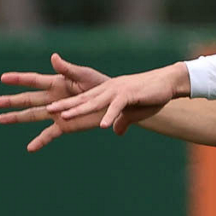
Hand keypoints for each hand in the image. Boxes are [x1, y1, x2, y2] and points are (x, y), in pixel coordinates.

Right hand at [0, 53, 108, 151]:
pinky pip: (49, 134)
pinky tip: (29, 148)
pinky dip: (40, 141)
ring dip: (17, 117)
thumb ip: (68, 69)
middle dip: (10, 101)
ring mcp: (57, 113)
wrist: (113, 103)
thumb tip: (53, 57)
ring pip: (32, 115)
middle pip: (27, 99)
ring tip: (1, 119)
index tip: (3, 78)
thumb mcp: (85, 76)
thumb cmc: (101, 85)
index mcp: (57, 83)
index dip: (18, 79)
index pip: (33, 81)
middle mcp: (53, 98)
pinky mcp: (65, 126)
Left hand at [50, 62, 188, 133]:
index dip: (67, 105)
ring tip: (65, 116)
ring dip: (80, 109)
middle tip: (48, 110)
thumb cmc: (150, 97)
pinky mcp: (130, 95)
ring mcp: (117, 91)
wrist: (167, 83)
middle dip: (65, 105)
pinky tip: (103, 126)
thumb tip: (116, 132)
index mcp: (106, 93)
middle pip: (83, 100)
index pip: (82, 100)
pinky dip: (110, 116)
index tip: (51, 111)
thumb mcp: (134, 112)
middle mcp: (108, 90)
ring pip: (95, 102)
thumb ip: (122, 121)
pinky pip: (117, 107)